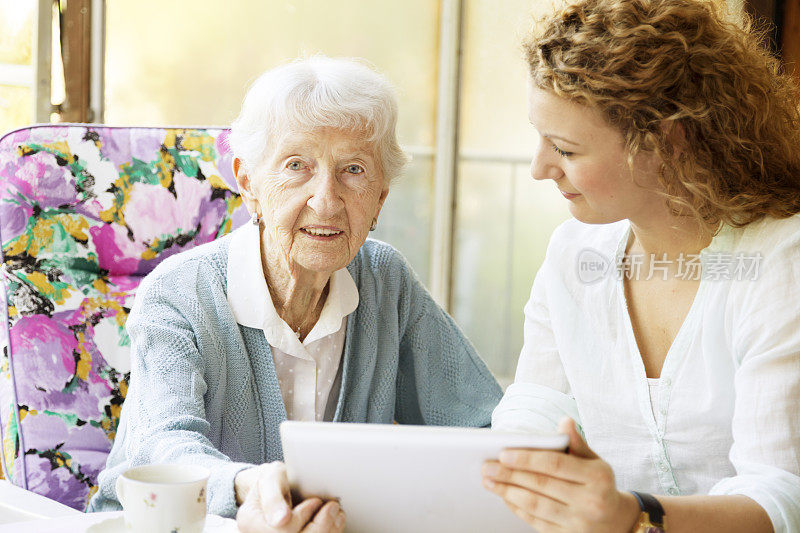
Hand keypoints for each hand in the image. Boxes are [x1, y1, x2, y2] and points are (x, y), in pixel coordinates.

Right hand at [236, 462, 345, 532]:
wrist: (275, 488)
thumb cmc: (273, 481)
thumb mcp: (270, 478)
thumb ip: (273, 497)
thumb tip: (281, 519)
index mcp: (250, 522)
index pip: (282, 529)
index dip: (302, 516)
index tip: (315, 501)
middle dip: (320, 525)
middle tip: (333, 507)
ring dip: (327, 530)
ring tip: (336, 514)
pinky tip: (334, 523)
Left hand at [482, 418, 639, 532]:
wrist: (617, 522)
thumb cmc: (600, 485)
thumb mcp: (596, 462)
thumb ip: (577, 443)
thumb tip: (564, 422)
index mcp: (597, 477)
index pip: (555, 464)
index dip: (527, 458)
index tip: (503, 453)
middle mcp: (589, 501)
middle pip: (540, 485)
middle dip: (509, 474)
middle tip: (487, 466)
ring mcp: (578, 523)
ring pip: (535, 505)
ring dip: (507, 492)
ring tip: (489, 481)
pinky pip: (536, 521)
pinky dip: (517, 508)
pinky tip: (504, 496)